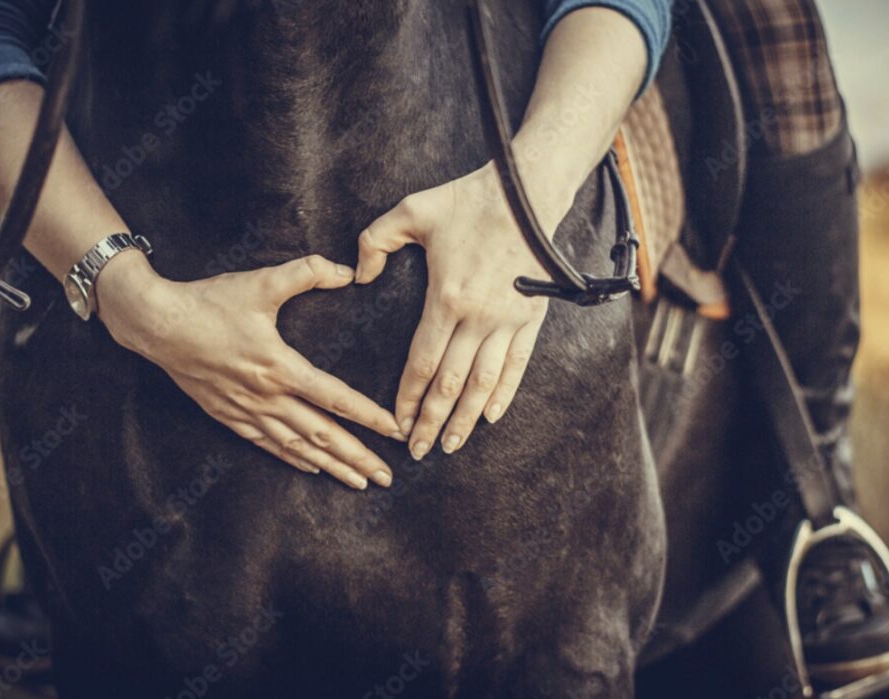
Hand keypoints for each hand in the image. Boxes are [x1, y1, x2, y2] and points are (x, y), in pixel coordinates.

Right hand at [95, 251, 403, 489]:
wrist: (154, 323)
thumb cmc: (208, 302)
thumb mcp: (261, 281)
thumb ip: (307, 272)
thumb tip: (347, 271)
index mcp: (279, 367)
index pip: (335, 398)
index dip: (368, 416)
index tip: (395, 430)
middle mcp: (266, 396)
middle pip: (322, 434)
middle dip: (358, 457)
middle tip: (387, 477)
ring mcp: (245, 410)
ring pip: (297, 447)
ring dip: (331, 466)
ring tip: (359, 483)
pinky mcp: (228, 415)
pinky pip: (267, 444)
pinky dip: (293, 458)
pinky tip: (312, 467)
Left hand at [356, 162, 566, 459]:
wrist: (526, 192)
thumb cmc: (467, 200)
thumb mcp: (411, 211)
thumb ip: (375, 241)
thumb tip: (357, 275)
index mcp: (446, 299)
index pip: (422, 363)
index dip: (407, 398)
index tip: (396, 424)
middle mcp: (478, 318)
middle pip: (450, 384)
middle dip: (431, 422)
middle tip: (418, 450)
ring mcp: (508, 321)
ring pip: (484, 384)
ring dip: (465, 419)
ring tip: (450, 444)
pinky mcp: (530, 318)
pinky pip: (518, 366)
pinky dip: (504, 395)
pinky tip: (491, 417)